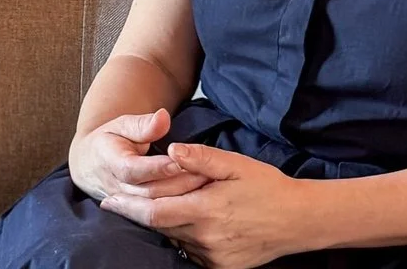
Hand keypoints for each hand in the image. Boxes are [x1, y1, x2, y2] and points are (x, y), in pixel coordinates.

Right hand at [68, 110, 207, 203]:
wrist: (91, 166)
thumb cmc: (111, 140)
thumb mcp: (122, 124)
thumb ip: (143, 124)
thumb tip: (163, 118)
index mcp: (112, 162)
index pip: (134, 170)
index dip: (157, 167)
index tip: (178, 161)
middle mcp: (118, 188)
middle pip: (150, 191)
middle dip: (177, 183)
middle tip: (205, 173)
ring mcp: (127, 204)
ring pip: (155, 207)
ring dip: (181, 197)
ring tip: (206, 185)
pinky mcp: (135, 214)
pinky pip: (158, 218)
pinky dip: (177, 211)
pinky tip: (197, 202)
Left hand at [98, 140, 308, 268]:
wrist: (297, 221)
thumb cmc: (266, 186)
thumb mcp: (235, 164)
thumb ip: (201, 158)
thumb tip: (170, 150)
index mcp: (206, 209)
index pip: (156, 212)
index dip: (129, 207)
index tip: (109, 200)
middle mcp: (206, 238)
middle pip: (161, 227)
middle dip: (137, 214)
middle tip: (116, 202)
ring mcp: (213, 256)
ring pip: (175, 239)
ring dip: (161, 225)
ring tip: (147, 207)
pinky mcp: (221, 267)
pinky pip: (191, 251)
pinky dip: (181, 237)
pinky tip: (182, 222)